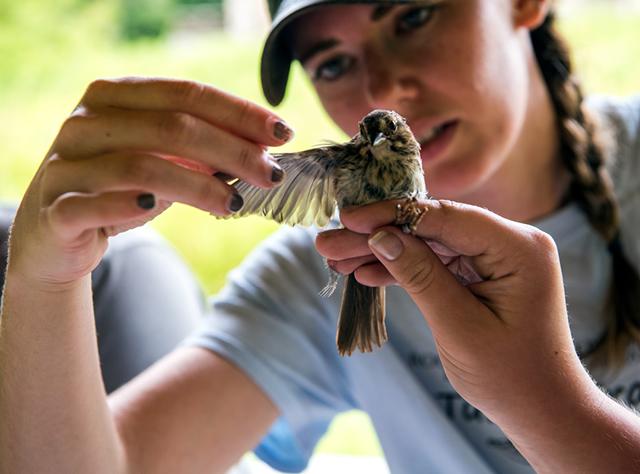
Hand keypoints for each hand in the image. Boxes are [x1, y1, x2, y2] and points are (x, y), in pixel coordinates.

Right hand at [8, 77, 291, 287]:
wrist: (57, 232)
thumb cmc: (120, 189)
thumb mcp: (162, 161)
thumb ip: (202, 149)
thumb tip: (265, 146)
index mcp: (115, 96)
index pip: (187, 94)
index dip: (239, 112)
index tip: (282, 133)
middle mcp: (87, 121)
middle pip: (173, 127)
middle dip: (233, 151)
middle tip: (272, 176)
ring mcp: (67, 162)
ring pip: (142, 166)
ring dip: (199, 186)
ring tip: (236, 203)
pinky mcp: (56, 207)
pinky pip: (96, 203)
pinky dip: (131, 206)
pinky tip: (156, 208)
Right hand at [316, 199, 585, 421]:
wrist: (540, 409)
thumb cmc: (509, 375)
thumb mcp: (459, 326)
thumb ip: (420, 275)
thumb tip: (380, 236)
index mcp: (518, 247)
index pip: (445, 217)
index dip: (392, 215)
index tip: (349, 218)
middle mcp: (509, 242)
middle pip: (431, 228)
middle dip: (378, 236)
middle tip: (330, 241)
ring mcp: (495, 257)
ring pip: (427, 244)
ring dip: (382, 252)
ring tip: (336, 258)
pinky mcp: (481, 273)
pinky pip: (435, 263)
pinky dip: (401, 269)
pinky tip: (365, 273)